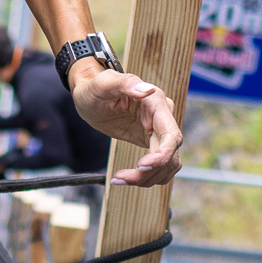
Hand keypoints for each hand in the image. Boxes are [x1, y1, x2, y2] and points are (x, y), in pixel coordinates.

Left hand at [72, 64, 182, 183]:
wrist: (90, 95)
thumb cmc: (95, 87)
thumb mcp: (104, 84)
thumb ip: (126, 83)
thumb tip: (147, 90)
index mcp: (156, 103)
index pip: (171, 136)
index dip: (161, 156)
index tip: (141, 167)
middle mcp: (163, 117)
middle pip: (169, 155)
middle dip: (149, 173)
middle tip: (121, 178)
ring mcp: (159, 131)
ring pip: (167, 165)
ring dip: (147, 179)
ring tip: (119, 179)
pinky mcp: (152, 142)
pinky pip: (159, 166)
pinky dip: (146, 177)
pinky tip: (124, 177)